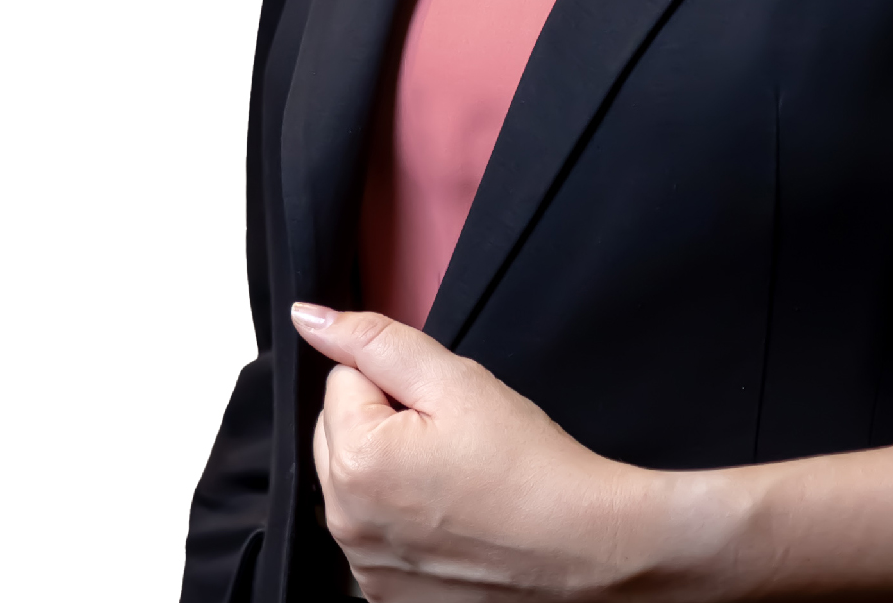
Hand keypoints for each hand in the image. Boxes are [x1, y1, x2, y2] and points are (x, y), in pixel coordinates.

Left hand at [293, 302, 654, 600]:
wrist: (582, 545)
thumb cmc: (527, 464)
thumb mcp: (456, 380)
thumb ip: (377, 341)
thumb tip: (309, 318)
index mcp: (356, 463)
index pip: (344, 382)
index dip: (399, 381)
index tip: (443, 406)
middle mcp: (345, 524)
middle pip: (340, 433)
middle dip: (385, 422)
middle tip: (452, 437)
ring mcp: (364, 567)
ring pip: (354, 483)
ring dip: (390, 469)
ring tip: (455, 477)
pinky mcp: (385, 594)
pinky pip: (373, 532)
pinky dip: (401, 518)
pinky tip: (451, 516)